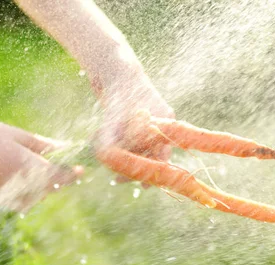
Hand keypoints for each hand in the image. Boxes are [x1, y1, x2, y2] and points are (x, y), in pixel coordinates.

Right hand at [0, 119, 82, 199]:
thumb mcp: (17, 135)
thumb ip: (43, 145)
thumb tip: (66, 147)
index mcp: (27, 167)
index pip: (59, 178)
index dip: (72, 174)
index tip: (81, 169)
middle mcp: (19, 185)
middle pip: (50, 189)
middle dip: (59, 179)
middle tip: (64, 165)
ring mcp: (8, 194)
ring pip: (37, 197)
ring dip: (44, 187)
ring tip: (42, 169)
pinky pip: (22, 200)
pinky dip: (29, 192)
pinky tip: (25, 177)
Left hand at [91, 66, 174, 183]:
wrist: (113, 68)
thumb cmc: (117, 93)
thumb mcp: (113, 121)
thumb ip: (111, 143)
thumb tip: (109, 163)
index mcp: (165, 122)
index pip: (163, 157)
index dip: (153, 173)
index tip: (142, 185)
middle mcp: (162, 122)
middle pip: (153, 154)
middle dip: (137, 167)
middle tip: (118, 179)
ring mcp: (153, 120)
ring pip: (143, 148)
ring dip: (129, 157)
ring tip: (110, 163)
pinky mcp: (140, 118)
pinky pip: (136, 140)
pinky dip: (125, 146)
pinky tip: (108, 149)